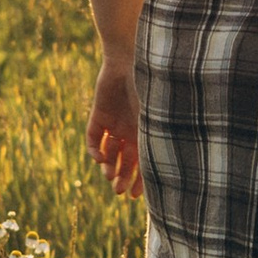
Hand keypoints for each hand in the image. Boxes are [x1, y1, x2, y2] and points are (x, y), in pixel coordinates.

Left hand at [88, 57, 142, 199]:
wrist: (129, 61)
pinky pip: (93, 138)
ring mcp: (113, 123)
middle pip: (124, 162)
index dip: (139, 180)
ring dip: (108, 166)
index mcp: (146, 132)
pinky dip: (95, 150)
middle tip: (118, 190)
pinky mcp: (98, 115)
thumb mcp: (153, 120)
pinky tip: (99, 157)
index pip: (142, 163)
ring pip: (108, 153)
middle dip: (121, 177)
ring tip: (108, 174)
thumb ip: (154, 143)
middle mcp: (130, 130)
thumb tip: (163, 175)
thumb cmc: (148, 90)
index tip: (135, 196)